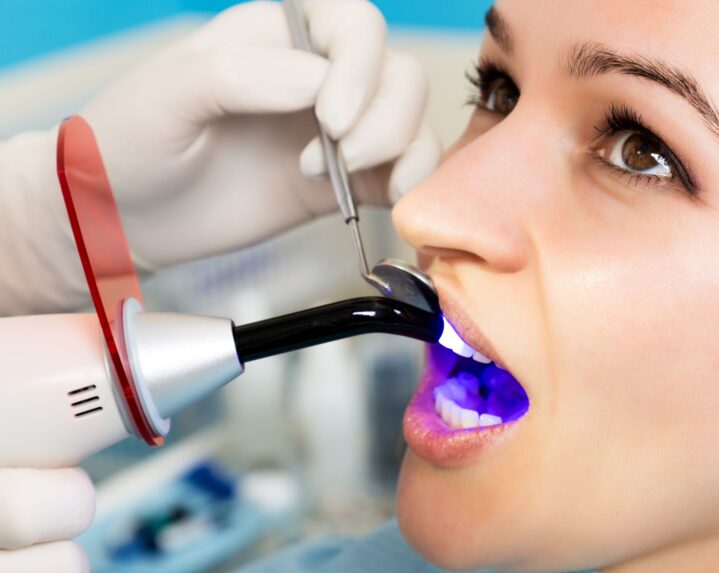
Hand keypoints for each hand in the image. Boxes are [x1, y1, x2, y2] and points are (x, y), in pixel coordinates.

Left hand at [81, 0, 440, 268]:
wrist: (125, 219)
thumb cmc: (133, 144)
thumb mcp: (171, 95)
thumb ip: (242, 76)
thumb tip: (319, 84)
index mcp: (279, 36)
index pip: (356, 26)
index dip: (360, 69)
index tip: (330, 120)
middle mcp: (320, 78)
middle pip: (400, 74)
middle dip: (384, 119)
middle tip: (338, 158)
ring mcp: (337, 133)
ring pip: (412, 121)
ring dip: (401, 151)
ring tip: (344, 181)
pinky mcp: (347, 183)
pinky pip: (405, 173)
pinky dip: (413, 186)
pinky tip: (386, 203)